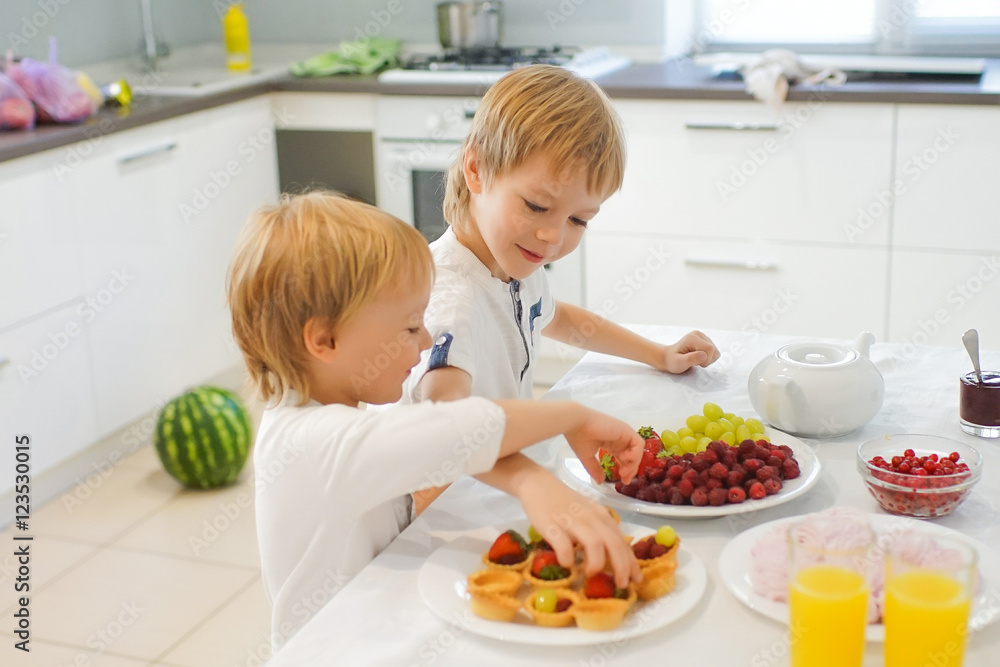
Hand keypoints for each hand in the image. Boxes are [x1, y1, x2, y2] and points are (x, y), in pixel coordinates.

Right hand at [519, 474, 641, 587]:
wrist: (538, 484)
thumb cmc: (565, 503)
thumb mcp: (588, 515)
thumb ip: (600, 532)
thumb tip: (613, 561)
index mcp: (602, 516)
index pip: (622, 541)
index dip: (631, 563)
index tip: (636, 580)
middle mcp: (591, 518)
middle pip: (613, 543)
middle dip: (621, 567)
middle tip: (621, 585)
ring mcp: (571, 521)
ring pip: (594, 542)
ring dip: (597, 563)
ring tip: (591, 574)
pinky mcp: (551, 524)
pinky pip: (563, 544)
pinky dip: (567, 557)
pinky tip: (566, 564)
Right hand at [564, 408, 643, 484]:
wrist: (576, 424)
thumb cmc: (578, 437)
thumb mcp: (587, 457)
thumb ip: (595, 469)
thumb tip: (599, 481)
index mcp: (611, 443)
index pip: (624, 458)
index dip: (626, 470)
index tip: (623, 481)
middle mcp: (619, 439)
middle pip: (633, 456)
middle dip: (631, 469)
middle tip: (625, 480)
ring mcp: (623, 434)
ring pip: (637, 450)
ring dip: (633, 463)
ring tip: (623, 471)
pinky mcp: (626, 431)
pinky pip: (638, 444)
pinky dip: (635, 453)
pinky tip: (624, 458)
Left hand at [656, 330, 719, 372]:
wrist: (669, 357)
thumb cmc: (673, 361)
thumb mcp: (679, 363)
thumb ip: (690, 359)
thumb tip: (704, 355)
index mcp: (692, 337)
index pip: (709, 349)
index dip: (706, 360)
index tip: (696, 363)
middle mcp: (698, 334)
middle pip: (714, 350)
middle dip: (707, 360)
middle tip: (695, 362)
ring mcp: (703, 337)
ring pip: (715, 351)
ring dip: (708, 359)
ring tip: (696, 360)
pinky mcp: (705, 341)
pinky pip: (714, 352)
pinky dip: (709, 358)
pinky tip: (699, 358)